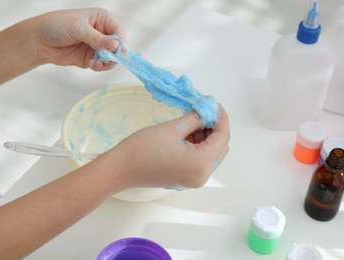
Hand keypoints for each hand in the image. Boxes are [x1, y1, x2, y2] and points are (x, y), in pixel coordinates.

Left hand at [34, 8, 126, 70]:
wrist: (39, 41)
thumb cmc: (56, 26)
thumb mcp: (78, 29)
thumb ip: (97, 38)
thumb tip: (116, 46)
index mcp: (102, 19)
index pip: (119, 31)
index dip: (121, 42)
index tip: (119, 51)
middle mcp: (102, 32)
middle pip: (118, 46)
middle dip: (115, 55)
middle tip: (109, 61)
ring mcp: (97, 47)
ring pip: (111, 58)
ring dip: (107, 63)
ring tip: (98, 64)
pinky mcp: (91, 58)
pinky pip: (102, 65)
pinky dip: (100, 66)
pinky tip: (93, 64)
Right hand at [108, 105, 229, 189]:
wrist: (120, 169)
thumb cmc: (142, 149)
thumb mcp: (173, 128)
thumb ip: (195, 118)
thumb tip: (207, 109)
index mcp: (201, 164)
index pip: (222, 137)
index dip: (221, 117)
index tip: (214, 104)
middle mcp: (202, 176)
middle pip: (220, 147)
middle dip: (216, 127)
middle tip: (206, 110)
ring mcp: (194, 180)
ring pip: (211, 154)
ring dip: (207, 136)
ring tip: (196, 119)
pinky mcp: (185, 179)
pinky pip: (200, 161)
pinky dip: (199, 146)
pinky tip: (189, 132)